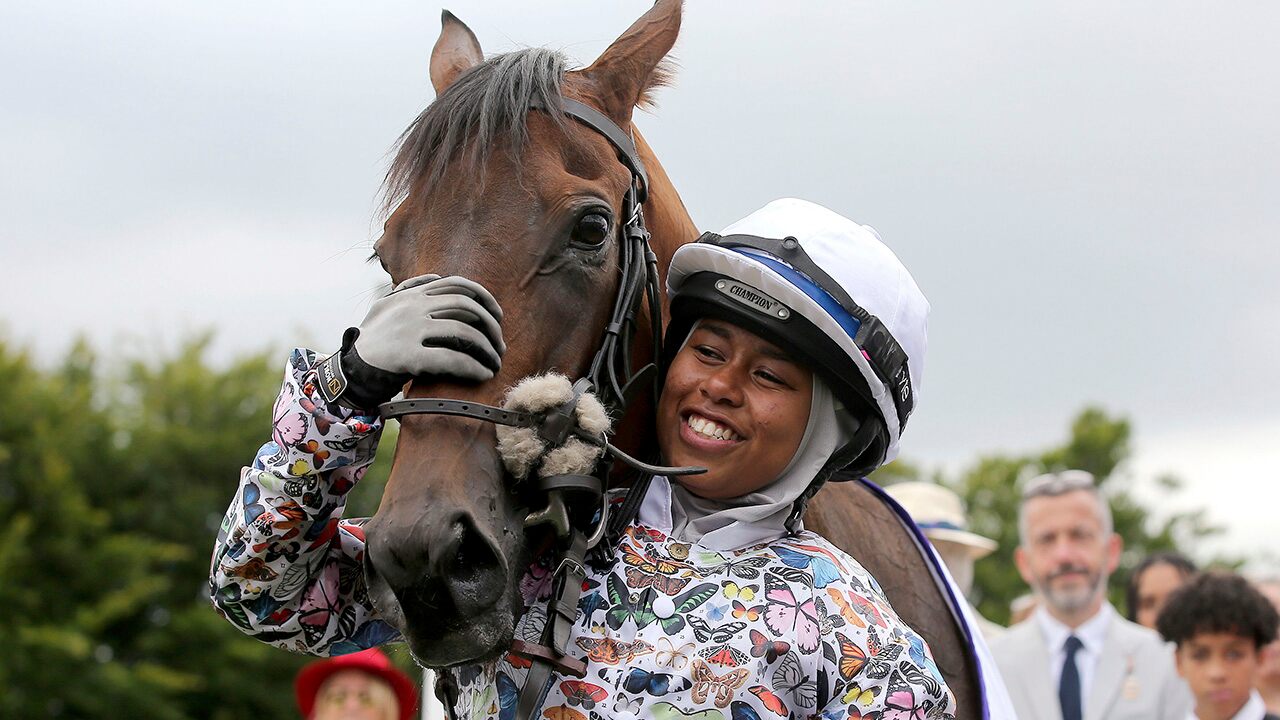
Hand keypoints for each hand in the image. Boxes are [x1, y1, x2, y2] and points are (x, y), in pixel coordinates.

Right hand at [317, 274, 505, 408]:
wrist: (349, 370)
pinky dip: (473, 368)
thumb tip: (435, 278)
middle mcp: (412, 307)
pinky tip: (483, 375)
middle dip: (491, 325)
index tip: (497, 315)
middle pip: (466, 306)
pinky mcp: (409, 357)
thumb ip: (409, 289)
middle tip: (500, 345)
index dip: (483, 298)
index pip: (456, 284)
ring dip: (487, 350)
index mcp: (410, 294)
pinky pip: (452, 360)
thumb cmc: (372, 341)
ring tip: (495, 363)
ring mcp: (410, 331)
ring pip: (464, 333)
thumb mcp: (385, 306)